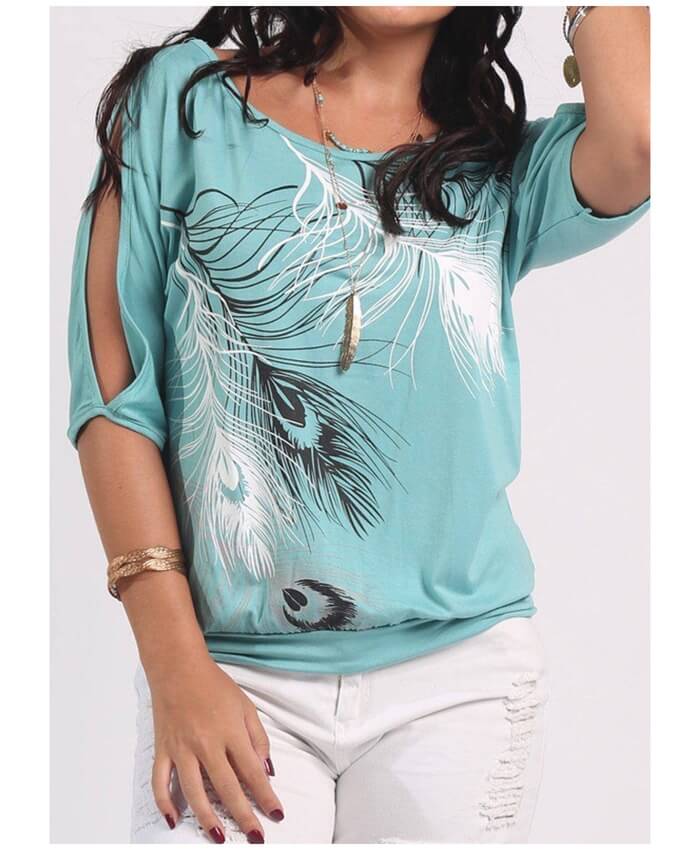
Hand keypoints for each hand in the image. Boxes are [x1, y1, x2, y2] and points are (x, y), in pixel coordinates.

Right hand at [148, 655, 283, 842]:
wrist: (178, 667)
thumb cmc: (214, 684)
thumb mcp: (245, 705)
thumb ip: (258, 738)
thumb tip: (266, 769)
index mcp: (230, 733)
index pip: (253, 772)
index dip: (266, 796)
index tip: (277, 814)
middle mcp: (206, 744)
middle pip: (227, 788)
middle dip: (244, 816)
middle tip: (256, 837)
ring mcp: (182, 749)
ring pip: (194, 792)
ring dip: (208, 818)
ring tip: (220, 837)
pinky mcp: (163, 749)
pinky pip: (160, 782)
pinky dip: (164, 803)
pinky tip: (173, 820)